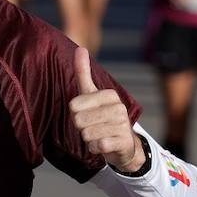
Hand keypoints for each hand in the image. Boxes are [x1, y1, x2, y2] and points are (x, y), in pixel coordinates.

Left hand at [69, 47, 142, 171]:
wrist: (122, 144)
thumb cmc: (101, 116)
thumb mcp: (91, 93)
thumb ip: (83, 72)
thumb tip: (80, 48)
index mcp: (109, 94)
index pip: (74, 105)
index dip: (75, 114)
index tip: (87, 114)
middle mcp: (119, 108)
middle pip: (78, 121)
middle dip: (81, 128)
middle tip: (92, 127)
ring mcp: (122, 125)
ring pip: (86, 134)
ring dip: (87, 139)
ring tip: (98, 135)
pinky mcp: (123, 142)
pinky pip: (96, 146)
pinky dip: (94, 149)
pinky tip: (103, 145)